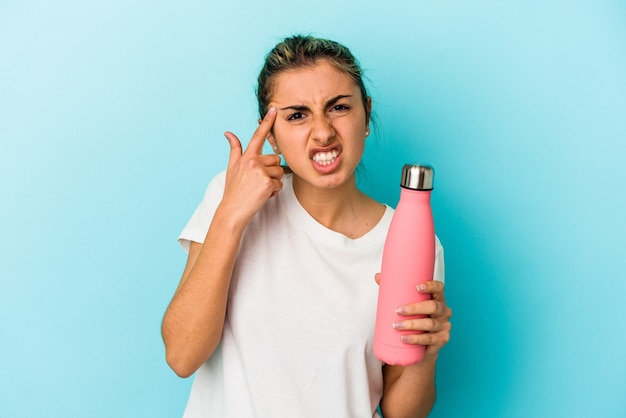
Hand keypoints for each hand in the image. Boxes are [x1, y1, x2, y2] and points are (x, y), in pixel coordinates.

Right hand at [221, 107, 283, 223]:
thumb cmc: (234, 190)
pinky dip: (273, 192)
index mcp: (246, 156)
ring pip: (279, 172)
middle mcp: (253, 161)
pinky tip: (262, 195)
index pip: (258, 136)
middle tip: (258, 183)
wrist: (232, 210)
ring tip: (259, 189)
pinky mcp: (267, 183)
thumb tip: (228, 133)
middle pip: (275, 160)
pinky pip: (279, 184)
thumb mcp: (232, 168)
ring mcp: (260, 172)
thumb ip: (234, 149)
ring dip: (273, 182)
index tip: (273, 110)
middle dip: (271, 172)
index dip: (267, 122)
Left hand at [374, 274, 451, 360]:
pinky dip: (415, 338)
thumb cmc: (414, 319)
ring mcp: (444, 326)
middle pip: (433, 307)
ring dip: (411, 324)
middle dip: (414, 308)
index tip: (417, 287)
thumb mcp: (407, 304)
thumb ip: (394, 290)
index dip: (431, 286)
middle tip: (398, 311)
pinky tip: (404, 338)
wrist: (421, 346)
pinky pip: (429, 339)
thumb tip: (378, 276)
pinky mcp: (442, 339)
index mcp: (437, 299)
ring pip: (430, 324)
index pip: (439, 288)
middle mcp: (443, 311)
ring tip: (396, 326)